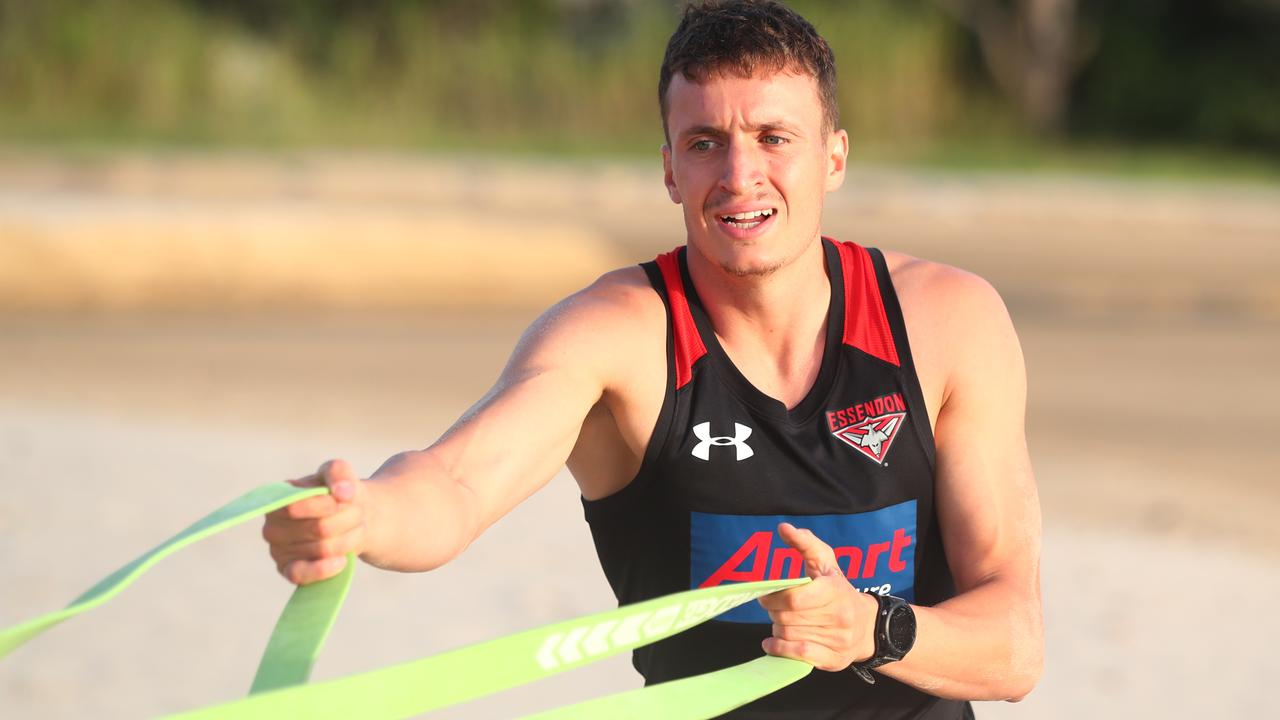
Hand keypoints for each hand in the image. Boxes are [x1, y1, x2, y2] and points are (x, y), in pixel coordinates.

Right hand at [262, 459, 368, 584]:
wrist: (352, 518)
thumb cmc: (338, 494)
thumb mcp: (339, 473)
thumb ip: (338, 472)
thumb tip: (342, 493)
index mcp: (277, 500)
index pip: (295, 507)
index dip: (326, 505)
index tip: (347, 499)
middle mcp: (272, 527)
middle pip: (318, 529)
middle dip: (346, 520)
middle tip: (358, 513)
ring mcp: (278, 552)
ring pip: (322, 549)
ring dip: (348, 538)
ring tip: (355, 528)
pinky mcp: (289, 571)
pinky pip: (302, 575)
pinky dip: (325, 569)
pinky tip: (342, 561)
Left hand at [758, 522, 878, 670]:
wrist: (869, 625)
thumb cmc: (838, 589)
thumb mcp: (826, 562)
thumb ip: (805, 542)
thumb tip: (783, 528)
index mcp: (834, 590)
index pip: (795, 598)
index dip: (773, 597)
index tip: (764, 595)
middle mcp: (839, 616)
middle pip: (788, 617)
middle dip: (773, 611)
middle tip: (773, 607)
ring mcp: (837, 640)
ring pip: (790, 635)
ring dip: (777, 628)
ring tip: (781, 620)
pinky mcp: (833, 659)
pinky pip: (799, 655)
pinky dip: (780, 649)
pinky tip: (772, 642)